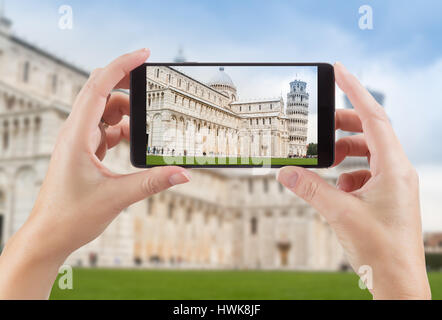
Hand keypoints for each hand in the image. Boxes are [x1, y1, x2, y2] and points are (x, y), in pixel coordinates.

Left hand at [0, 49, 189, 298]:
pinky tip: (132, 142)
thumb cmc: (71, 216)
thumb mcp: (117, 197)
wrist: (49, 236)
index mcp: (77, 135)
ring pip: (103, 112)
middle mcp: (74, 133)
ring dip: (125, 114)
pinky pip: (103, 130)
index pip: (99, 87)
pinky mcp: (82, 152)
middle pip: (101, 93)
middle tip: (151, 84)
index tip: (144, 55)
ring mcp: (77, 141)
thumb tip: (183, 174)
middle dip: (126, 84)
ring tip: (146, 125)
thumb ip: (153, 182)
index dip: (122, 66)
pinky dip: (120, 130)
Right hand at [277, 62, 430, 299]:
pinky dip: (348, 173)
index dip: (355, 91)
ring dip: (344, 153)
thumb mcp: (339, 213)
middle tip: (319, 126)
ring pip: (367, 153)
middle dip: (343, 126)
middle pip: (370, 132)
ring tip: (325, 162)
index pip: (374, 117)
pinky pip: (366, 173)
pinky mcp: (387, 196)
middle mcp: (397, 171)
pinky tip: (336, 189)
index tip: (339, 71)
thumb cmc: (381, 249)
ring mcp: (394, 184)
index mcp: (393, 168)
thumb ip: (310, 189)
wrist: (398, 281)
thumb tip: (286, 172)